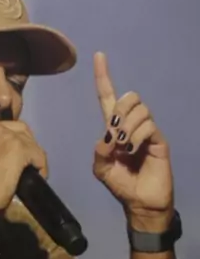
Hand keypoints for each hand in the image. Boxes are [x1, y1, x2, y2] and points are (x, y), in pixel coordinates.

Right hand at [0, 119, 47, 218]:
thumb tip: (15, 150)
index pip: (12, 127)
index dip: (19, 142)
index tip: (20, 157)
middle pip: (24, 132)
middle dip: (29, 147)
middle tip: (30, 164)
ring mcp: (9, 136)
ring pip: (33, 144)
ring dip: (36, 158)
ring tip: (34, 172)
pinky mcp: (20, 149)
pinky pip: (39, 155)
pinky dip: (42, 167)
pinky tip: (38, 177)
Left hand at [92, 52, 173, 230]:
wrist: (141, 203)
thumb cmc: (122, 185)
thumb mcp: (102, 171)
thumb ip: (99, 153)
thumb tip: (106, 136)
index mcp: (114, 129)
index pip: (108, 97)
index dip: (103, 77)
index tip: (99, 55)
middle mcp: (131, 125)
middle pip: (127, 98)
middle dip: (119, 112)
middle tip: (116, 137)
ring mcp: (147, 131)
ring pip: (138, 110)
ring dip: (128, 129)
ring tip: (126, 149)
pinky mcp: (159, 139)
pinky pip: (148, 125)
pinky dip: (137, 137)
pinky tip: (135, 151)